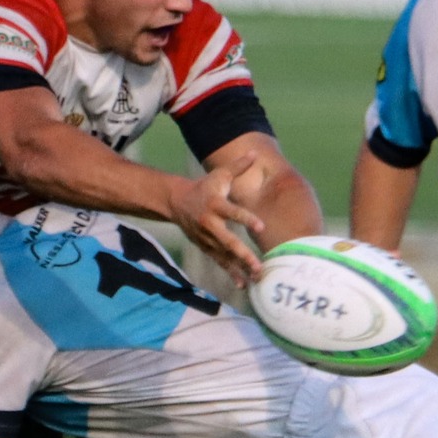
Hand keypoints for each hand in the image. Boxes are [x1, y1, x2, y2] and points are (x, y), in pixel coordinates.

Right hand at [169, 147, 266, 284]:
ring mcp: (207, 238)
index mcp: (215, 205)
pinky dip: (231, 273)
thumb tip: (255, 152)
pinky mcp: (206, 247)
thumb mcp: (219, 175)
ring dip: (240, 267)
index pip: (233, 212)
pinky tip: (244, 285)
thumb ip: (238, 166)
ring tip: (256, 278)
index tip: (261, 226)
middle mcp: (210, 224)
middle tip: (258, 265)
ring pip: (225, 256)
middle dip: (243, 254)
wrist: (176, 202)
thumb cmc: (205, 187)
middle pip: (228, 241)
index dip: (246, 219)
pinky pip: (220, 262)